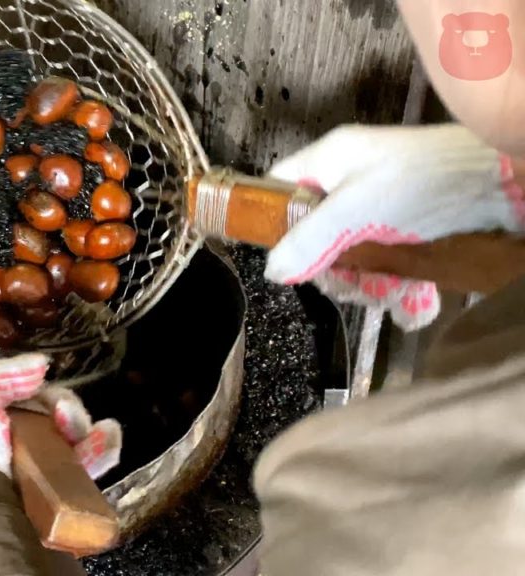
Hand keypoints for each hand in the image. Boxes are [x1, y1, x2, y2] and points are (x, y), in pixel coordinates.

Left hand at [0, 353, 121, 508]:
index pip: (25, 394)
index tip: (41, 385)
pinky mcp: (63, 492)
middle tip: (65, 418)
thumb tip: (41, 364)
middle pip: (55, 413)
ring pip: (76, 437)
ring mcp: (41, 469)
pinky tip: (107, 436)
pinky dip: (104, 446)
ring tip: (88, 432)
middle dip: (65, 407)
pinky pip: (91, 463)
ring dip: (87, 427)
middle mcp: (15, 444)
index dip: (38, 387)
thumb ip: (3, 372)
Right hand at [265, 123, 524, 330]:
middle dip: (329, 266)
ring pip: (350, 252)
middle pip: (314, 231)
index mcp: (328, 160)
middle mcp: (351, 180)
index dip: (273, 221)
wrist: (501, 183)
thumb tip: (273, 270)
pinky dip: (393, 283)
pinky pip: (385, 260)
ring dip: (364, 281)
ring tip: (384, 294)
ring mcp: (381, 205)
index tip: (285, 256)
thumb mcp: (354, 212)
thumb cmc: (421, 182)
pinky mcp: (409, 227)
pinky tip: (406, 300)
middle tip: (346, 284)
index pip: (279, 187)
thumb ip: (308, 241)